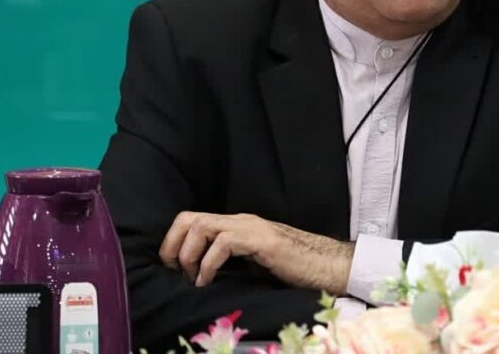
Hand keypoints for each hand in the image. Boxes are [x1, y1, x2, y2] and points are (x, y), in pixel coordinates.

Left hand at [158, 212, 354, 294]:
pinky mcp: (262, 240)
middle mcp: (240, 221)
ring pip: (202, 225)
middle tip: (176, 273)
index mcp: (236, 225)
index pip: (192, 219)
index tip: (172, 269)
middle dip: (174, 246)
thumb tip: (199, 276)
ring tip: (195, 278)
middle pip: (190, 218)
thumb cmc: (292, 268)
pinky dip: (209, 263)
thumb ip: (230, 262)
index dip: (174, 242)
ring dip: (189, 255)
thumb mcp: (252, 263)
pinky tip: (210, 281)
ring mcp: (251, 228)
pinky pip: (224, 242)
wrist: (326, 265)